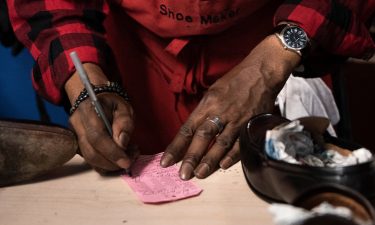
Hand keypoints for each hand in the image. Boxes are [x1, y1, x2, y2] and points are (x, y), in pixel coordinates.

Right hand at [65, 63, 137, 171]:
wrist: (96, 99)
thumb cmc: (112, 103)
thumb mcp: (124, 107)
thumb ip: (124, 123)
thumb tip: (122, 144)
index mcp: (88, 110)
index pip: (97, 137)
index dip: (112, 152)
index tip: (127, 161)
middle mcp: (77, 124)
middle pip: (91, 152)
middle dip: (112, 162)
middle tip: (131, 160)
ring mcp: (75, 136)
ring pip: (90, 159)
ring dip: (110, 164)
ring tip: (128, 157)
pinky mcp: (78, 144)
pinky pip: (91, 159)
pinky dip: (105, 163)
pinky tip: (118, 157)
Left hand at [160, 35, 300, 179]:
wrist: (261, 71)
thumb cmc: (235, 80)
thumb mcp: (213, 91)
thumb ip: (204, 111)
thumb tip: (194, 130)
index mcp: (207, 103)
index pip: (187, 128)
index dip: (176, 146)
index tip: (166, 161)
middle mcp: (219, 112)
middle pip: (202, 137)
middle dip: (191, 157)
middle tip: (183, 174)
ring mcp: (236, 118)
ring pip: (221, 143)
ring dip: (210, 160)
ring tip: (200, 174)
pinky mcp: (251, 123)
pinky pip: (241, 142)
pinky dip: (232, 155)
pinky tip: (224, 165)